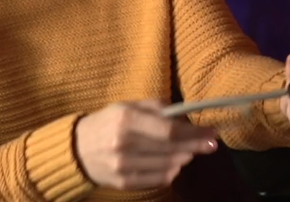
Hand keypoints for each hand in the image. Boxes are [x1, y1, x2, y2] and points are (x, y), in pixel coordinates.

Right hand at [74, 99, 218, 189]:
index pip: (169, 131)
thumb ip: (158, 108)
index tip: (213, 133)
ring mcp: (123, 167)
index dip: (195, 134)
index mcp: (127, 119)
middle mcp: (124, 144)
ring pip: (168, 166)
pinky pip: (158, 180)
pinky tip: (172, 163)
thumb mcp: (129, 106)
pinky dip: (170, 171)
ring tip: (187, 151)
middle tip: (210, 143)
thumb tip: (187, 117)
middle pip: (172, 150)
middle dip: (196, 146)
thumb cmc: (108, 122)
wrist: (75, 150)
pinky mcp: (123, 184)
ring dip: (184, 158)